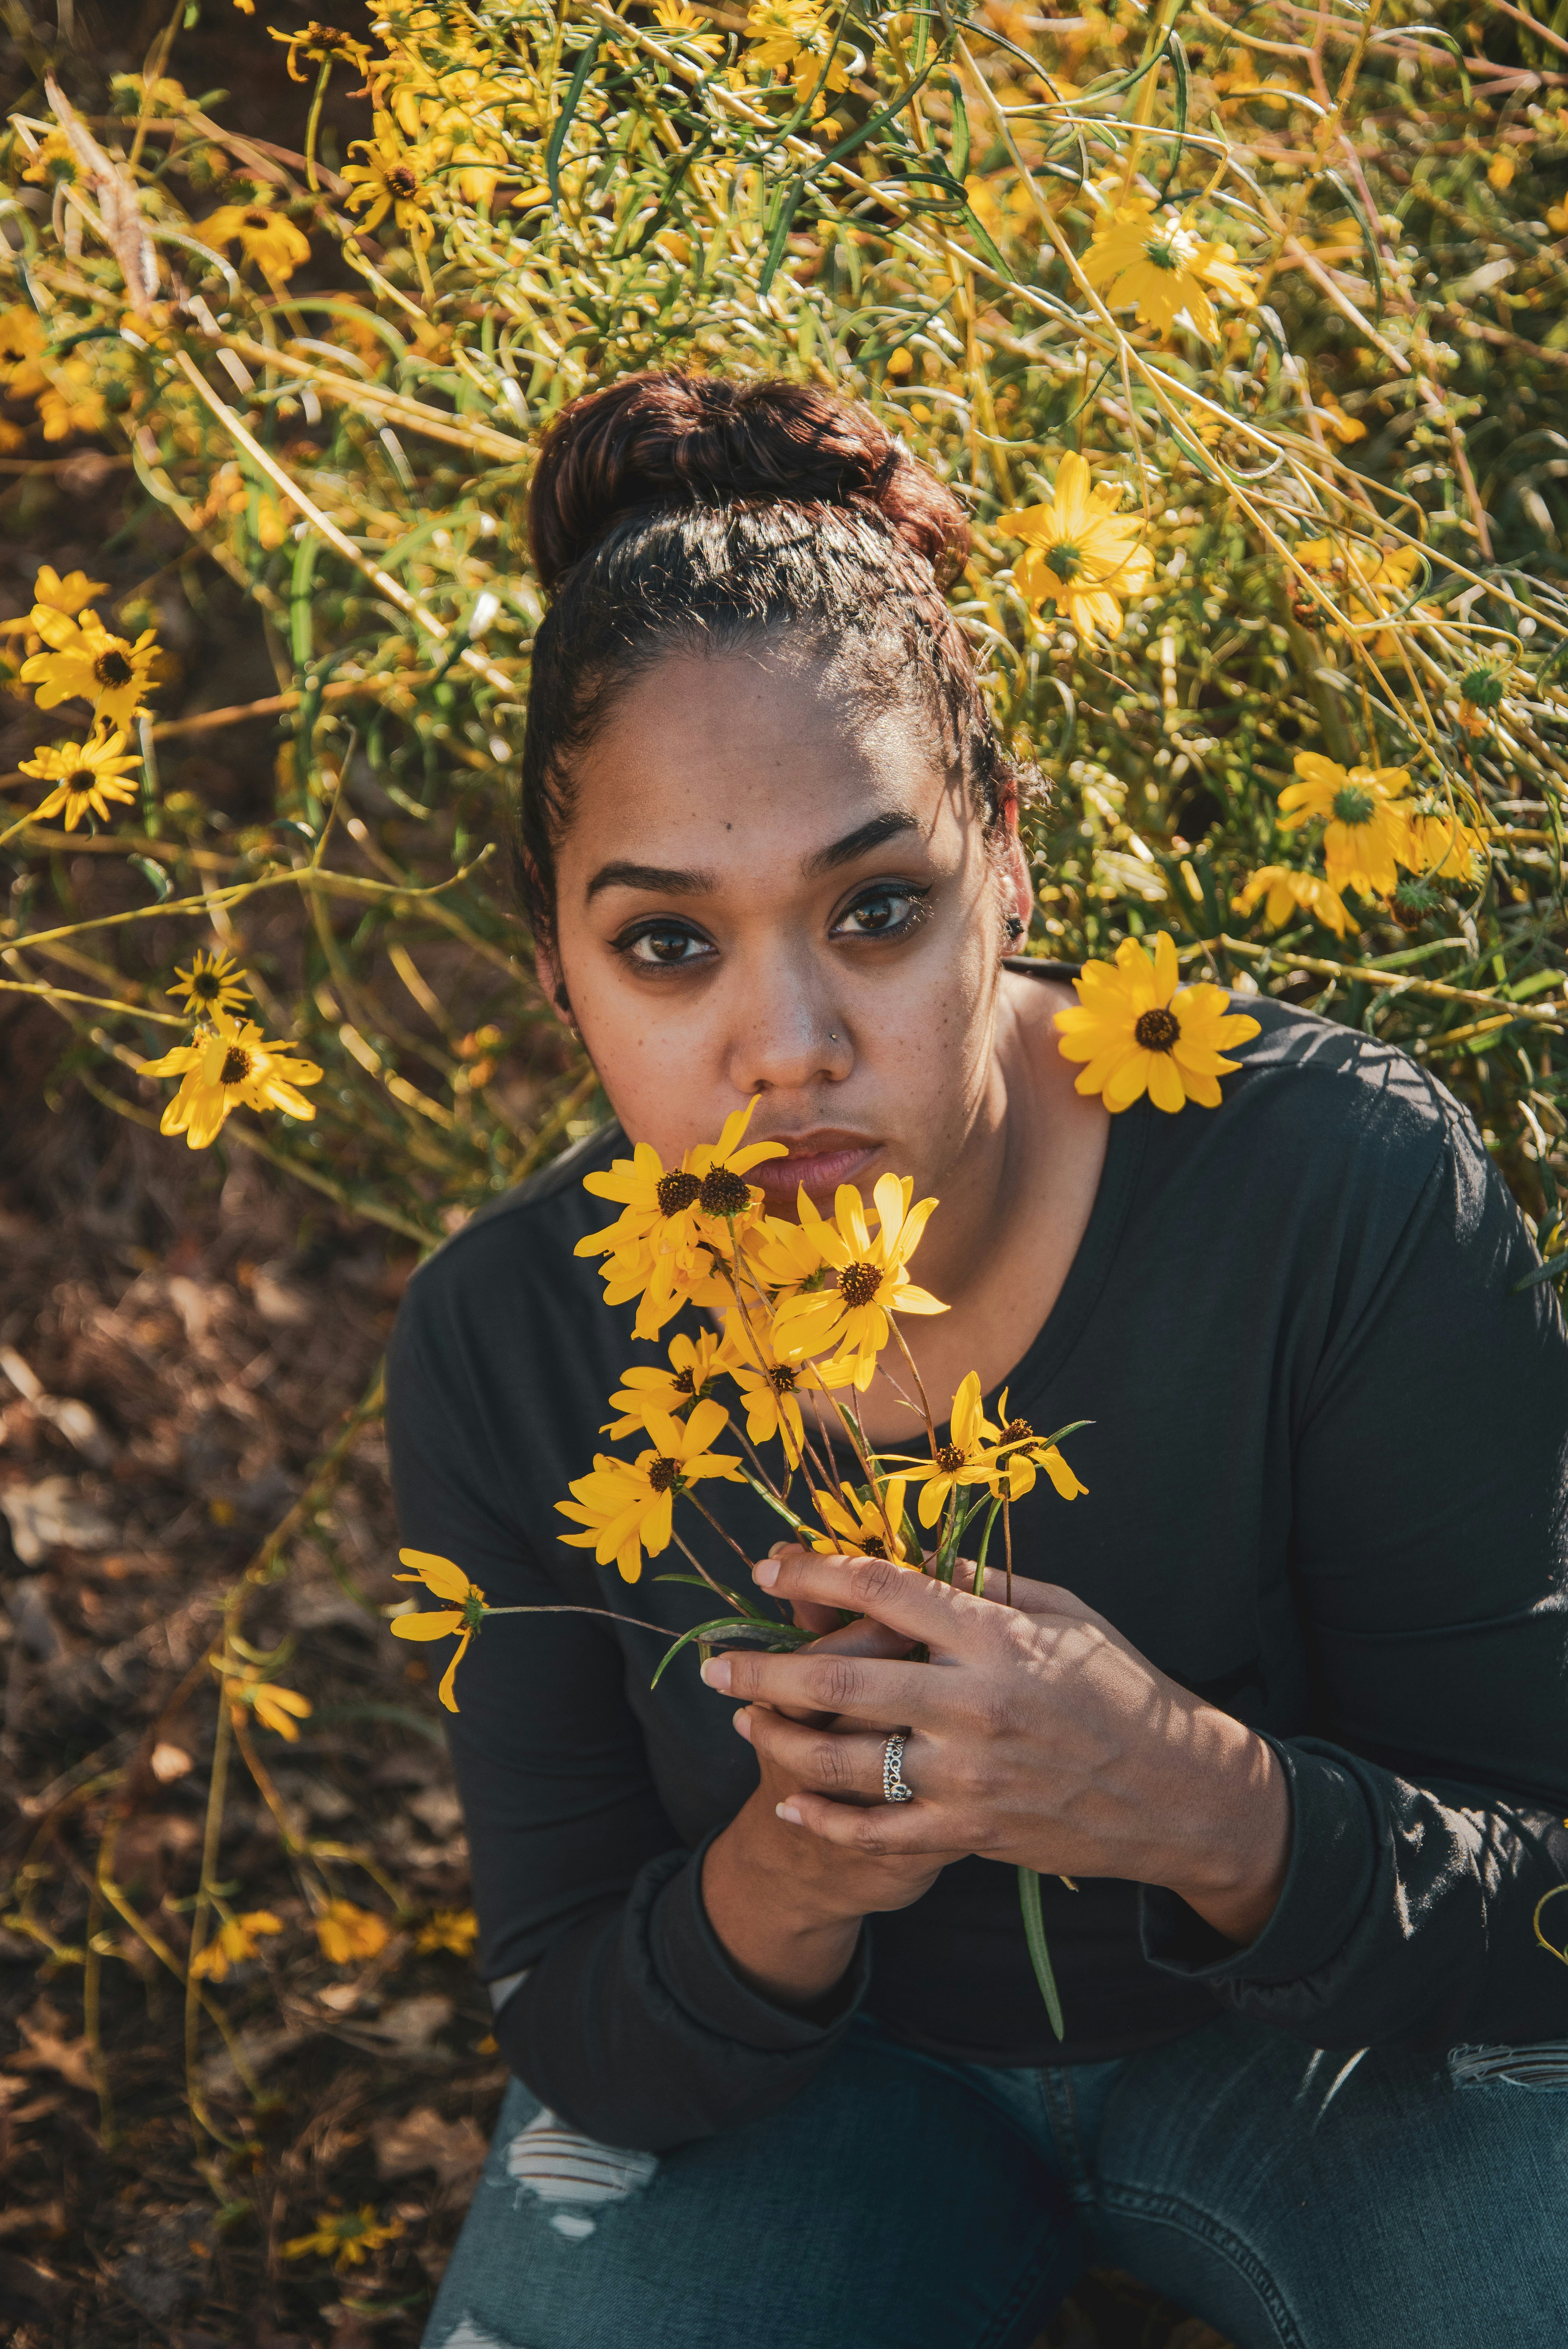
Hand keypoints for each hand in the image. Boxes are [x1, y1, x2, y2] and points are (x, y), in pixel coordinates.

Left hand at [701, 1546, 1290, 1945]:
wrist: (1179, 1792)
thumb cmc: (1121, 1689)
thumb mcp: (1066, 1616)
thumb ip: (986, 1589)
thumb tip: (915, 1557)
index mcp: (994, 1637)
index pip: (882, 1589)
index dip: (814, 1571)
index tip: (768, 1567)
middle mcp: (971, 1703)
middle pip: (836, 1676)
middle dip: (759, 1668)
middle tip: (710, 1664)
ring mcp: (967, 1775)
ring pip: (841, 1760)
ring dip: (778, 1740)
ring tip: (743, 1723)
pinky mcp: (970, 1832)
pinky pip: (876, 1832)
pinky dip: (823, 1819)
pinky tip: (788, 1800)